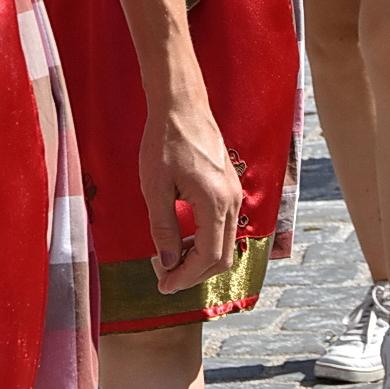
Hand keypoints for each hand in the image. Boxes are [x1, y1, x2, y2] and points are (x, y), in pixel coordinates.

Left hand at [139, 87, 242, 292]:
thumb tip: (167, 262)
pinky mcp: (229, 186)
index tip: (162, 285)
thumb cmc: (165, 140)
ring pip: (224, 242)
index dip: (184, 277)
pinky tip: (182, 237)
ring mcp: (234, 193)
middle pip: (221, 257)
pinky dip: (205, 240)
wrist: (181, 103)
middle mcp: (232, 202)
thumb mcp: (155, 186)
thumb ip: (163, 227)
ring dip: (199, 258)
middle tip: (163, 276)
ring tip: (169, 258)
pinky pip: (224, 225)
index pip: (207, 258)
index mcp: (216, 203)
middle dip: (193, 273)